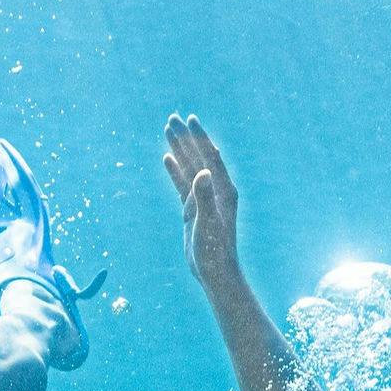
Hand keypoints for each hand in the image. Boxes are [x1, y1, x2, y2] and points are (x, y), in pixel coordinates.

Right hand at [162, 113, 243, 293]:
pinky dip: (176, 170)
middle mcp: (215, 190)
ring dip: (180, 149)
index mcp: (222, 189)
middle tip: (172, 118)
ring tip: (168, 130)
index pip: (210, 156)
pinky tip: (167, 158)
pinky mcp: (194, 209)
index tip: (189, 120)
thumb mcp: (208, 223)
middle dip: (186, 137)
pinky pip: (183, 184)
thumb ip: (204, 197)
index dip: (199, 138)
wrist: (214, 273)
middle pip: (199, 157)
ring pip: (189, 167)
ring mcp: (204, 198)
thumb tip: (202, 172)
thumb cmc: (214, 251)